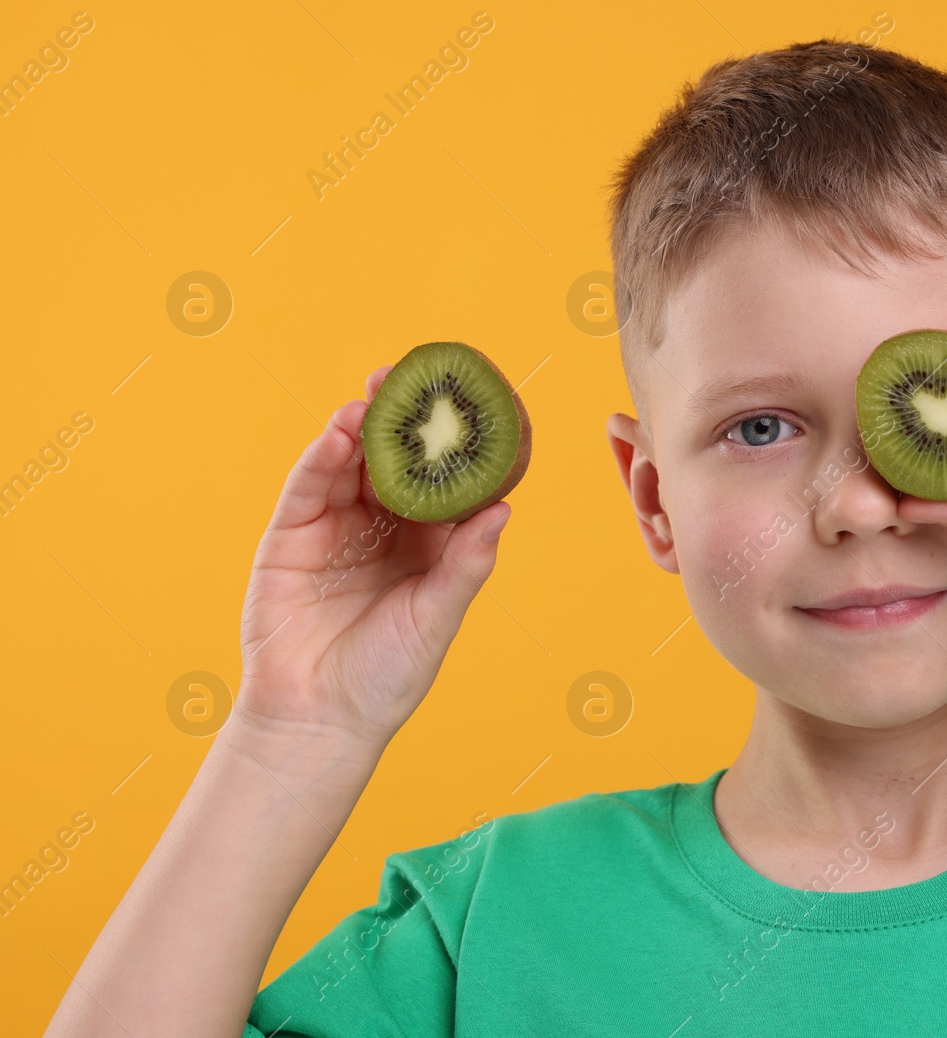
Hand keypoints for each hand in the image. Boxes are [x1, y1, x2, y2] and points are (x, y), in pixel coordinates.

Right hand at [235, 366, 511, 749]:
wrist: (318, 720)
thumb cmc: (387, 677)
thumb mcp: (437, 617)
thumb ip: (466, 564)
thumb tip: (504, 509)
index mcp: (428, 546)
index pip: (445, 484)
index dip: (456, 446)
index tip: (471, 406)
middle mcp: (383, 529)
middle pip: (396, 463)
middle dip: (405, 421)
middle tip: (416, 378)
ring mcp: (335, 529)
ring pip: (352, 465)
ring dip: (364, 427)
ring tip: (378, 394)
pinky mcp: (291, 537)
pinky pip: (310, 487)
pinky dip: (324, 455)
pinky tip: (341, 429)